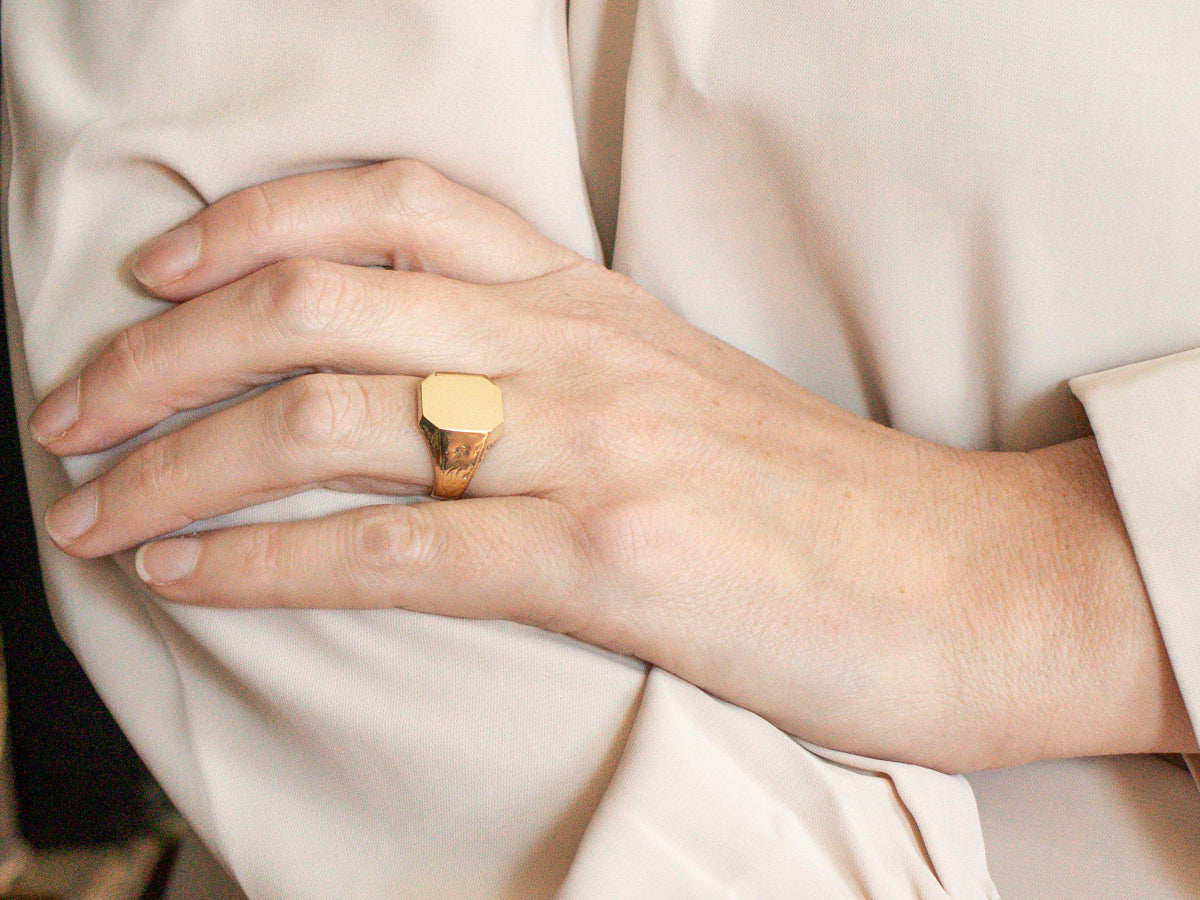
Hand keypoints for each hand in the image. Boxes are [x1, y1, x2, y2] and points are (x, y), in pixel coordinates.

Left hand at [32, 161, 1194, 770]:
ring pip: (329, 421)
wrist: (963, 578)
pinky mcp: (609, 559)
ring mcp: (590, 448)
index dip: (254, 219)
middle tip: (71, 410)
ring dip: (179, 464)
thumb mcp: (679, 399)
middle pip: (319, 304)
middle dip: (162, 353)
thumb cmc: (820, 501)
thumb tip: (431, 406)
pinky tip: (188, 579)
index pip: (396, 204)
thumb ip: (559, 378)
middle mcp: (576, 352)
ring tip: (89, 509)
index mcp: (593, 304)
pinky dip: (267, 562)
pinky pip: (396, 549)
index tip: (162, 268)